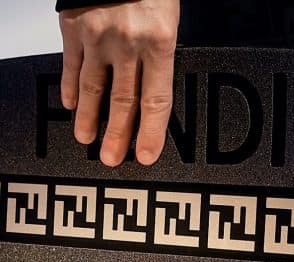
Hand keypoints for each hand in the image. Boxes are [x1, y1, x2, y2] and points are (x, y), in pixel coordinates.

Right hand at [59, 0, 179, 166]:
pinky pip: (71, 62)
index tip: (145, 155)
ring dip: (89, 117)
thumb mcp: (169, 18)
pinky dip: (70, 86)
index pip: (156, 101)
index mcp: (160, 41)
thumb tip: (155, 91)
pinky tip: (70, 104)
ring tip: (87, 139)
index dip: (150, 133)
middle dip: (118, 135)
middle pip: (123, 102)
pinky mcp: (73, 23)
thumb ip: (162, 53)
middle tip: (112, 158)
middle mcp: (128, 42)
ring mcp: (97, 34)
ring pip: (93, 87)